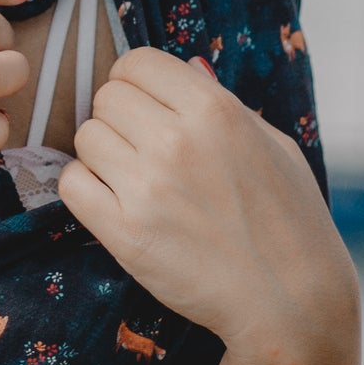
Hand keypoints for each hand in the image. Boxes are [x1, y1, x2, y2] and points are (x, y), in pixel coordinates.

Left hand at [57, 49, 357, 364]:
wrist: (291, 302)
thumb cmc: (291, 222)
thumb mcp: (274, 145)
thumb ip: (224, 102)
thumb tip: (187, 67)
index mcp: (215, 109)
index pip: (136, 62)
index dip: (137, 82)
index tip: (148, 105)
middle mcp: (176, 140)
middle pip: (107, 97)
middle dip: (121, 118)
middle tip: (145, 148)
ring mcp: (147, 187)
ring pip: (86, 137)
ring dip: (103, 154)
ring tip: (135, 178)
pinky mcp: (125, 233)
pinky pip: (71, 184)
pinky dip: (86, 189)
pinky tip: (114, 202)